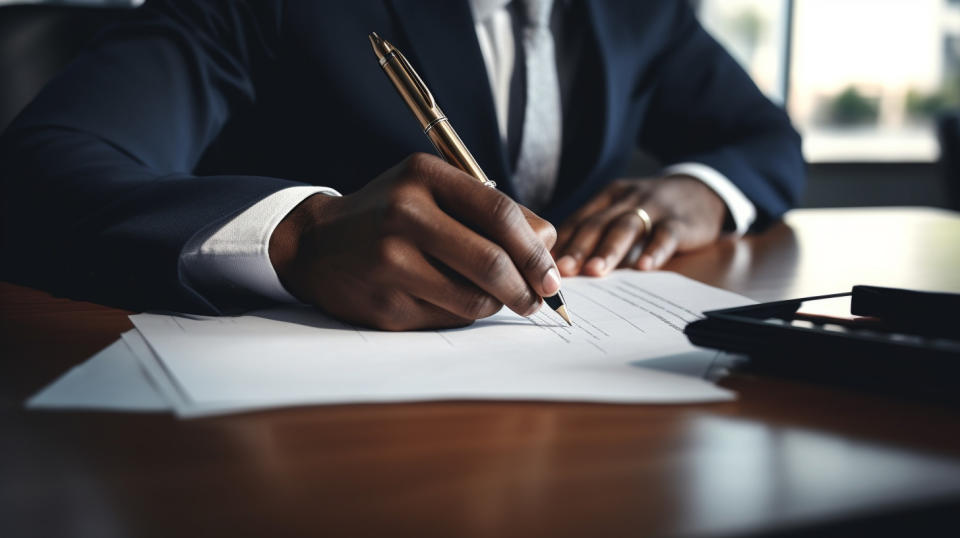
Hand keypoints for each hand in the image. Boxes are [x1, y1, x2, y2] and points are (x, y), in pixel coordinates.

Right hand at [269, 153, 559, 330]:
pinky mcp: (383, 304)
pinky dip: (463, 316)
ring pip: (473, 300)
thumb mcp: (435, 192)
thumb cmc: (392, 215)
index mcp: (423, 177)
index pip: (499, 213)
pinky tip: (451, 301)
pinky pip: (447, 319)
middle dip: (527, 288)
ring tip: (496, 298)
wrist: (319, 245)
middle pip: (491, 262)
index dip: (535, 250)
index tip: (552, 275)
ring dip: (497, 305)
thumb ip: (492, 212)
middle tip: (538, 299)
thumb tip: (548, 244)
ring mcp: (389, 262)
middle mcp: (404, 215)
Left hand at [552, 176, 726, 275]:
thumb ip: (598, 236)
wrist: (700, 192)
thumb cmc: (650, 212)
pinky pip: (665, 235)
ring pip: (627, 227)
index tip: (542, 266)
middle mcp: (626, 199)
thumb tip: (562, 272)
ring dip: (609, 250)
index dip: (561, 243)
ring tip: (594, 271)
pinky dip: (654, 251)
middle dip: (578, 248)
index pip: (579, 221)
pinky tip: (643, 268)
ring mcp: (654, 208)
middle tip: (561, 270)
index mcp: (607, 198)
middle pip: (598, 223)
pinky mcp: (681, 221)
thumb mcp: (622, 214)